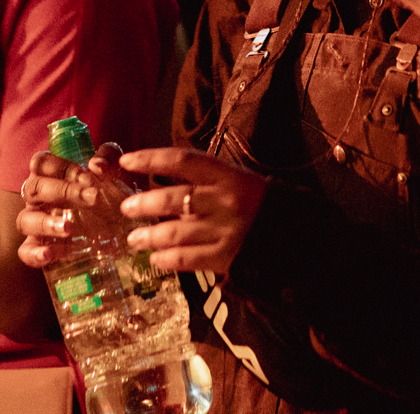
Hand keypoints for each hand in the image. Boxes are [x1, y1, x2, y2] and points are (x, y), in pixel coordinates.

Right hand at [15, 144, 125, 268]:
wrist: (117, 225)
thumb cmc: (107, 191)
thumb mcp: (112, 170)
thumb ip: (107, 158)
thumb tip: (97, 165)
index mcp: (50, 176)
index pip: (40, 163)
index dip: (60, 168)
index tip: (87, 177)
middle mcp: (38, 198)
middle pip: (34, 188)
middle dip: (62, 191)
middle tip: (92, 199)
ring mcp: (35, 224)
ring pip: (24, 220)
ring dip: (45, 223)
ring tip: (68, 229)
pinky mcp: (38, 249)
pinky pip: (25, 252)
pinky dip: (35, 254)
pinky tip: (50, 254)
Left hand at [114, 148, 268, 274]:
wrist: (293, 231)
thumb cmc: (254, 200)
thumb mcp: (234, 179)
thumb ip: (201, 181)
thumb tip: (157, 187)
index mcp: (225, 175)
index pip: (182, 160)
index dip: (151, 159)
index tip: (127, 161)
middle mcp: (223, 200)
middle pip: (174, 199)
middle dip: (143, 204)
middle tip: (126, 207)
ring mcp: (224, 230)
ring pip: (174, 233)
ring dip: (148, 236)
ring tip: (134, 238)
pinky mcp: (224, 257)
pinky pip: (186, 260)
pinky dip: (165, 259)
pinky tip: (156, 259)